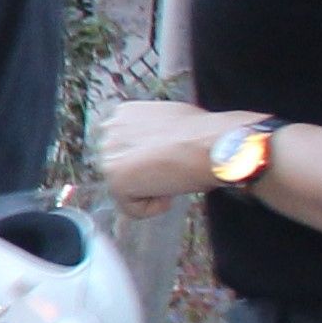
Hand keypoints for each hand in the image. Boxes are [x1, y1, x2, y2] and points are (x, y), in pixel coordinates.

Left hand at [96, 98, 233, 212]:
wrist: (212, 145)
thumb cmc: (206, 134)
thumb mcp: (174, 121)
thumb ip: (155, 133)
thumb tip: (160, 147)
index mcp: (124, 114)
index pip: (126, 148)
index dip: (152, 159)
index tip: (171, 159)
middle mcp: (110, 131)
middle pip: (123, 167)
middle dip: (148, 174)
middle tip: (174, 170)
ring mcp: (109, 156)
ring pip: (127, 188)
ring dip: (153, 189)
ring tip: (173, 176)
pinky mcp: (116, 181)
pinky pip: (132, 209)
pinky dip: (154, 207)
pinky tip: (169, 190)